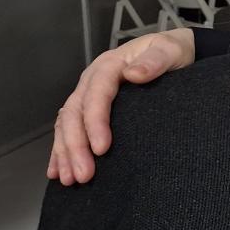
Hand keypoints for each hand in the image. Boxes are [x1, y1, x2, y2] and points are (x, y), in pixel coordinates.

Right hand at [48, 29, 195, 184]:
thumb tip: (134, 74)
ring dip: (65, 152)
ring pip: (67, 123)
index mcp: (110, 66)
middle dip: (76, 145)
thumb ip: (156, 60)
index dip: (95, 122)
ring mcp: (88, 93)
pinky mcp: (89, 106)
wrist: (172, 51)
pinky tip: (57, 170)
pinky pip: (68, 128)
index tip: (102, 149)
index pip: (97, 94)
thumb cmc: (172, 52)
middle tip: (84, 175)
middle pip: (75, 112)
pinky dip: (61, 149)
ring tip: (69, 179)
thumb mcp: (170, 50)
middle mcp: (92, 80)